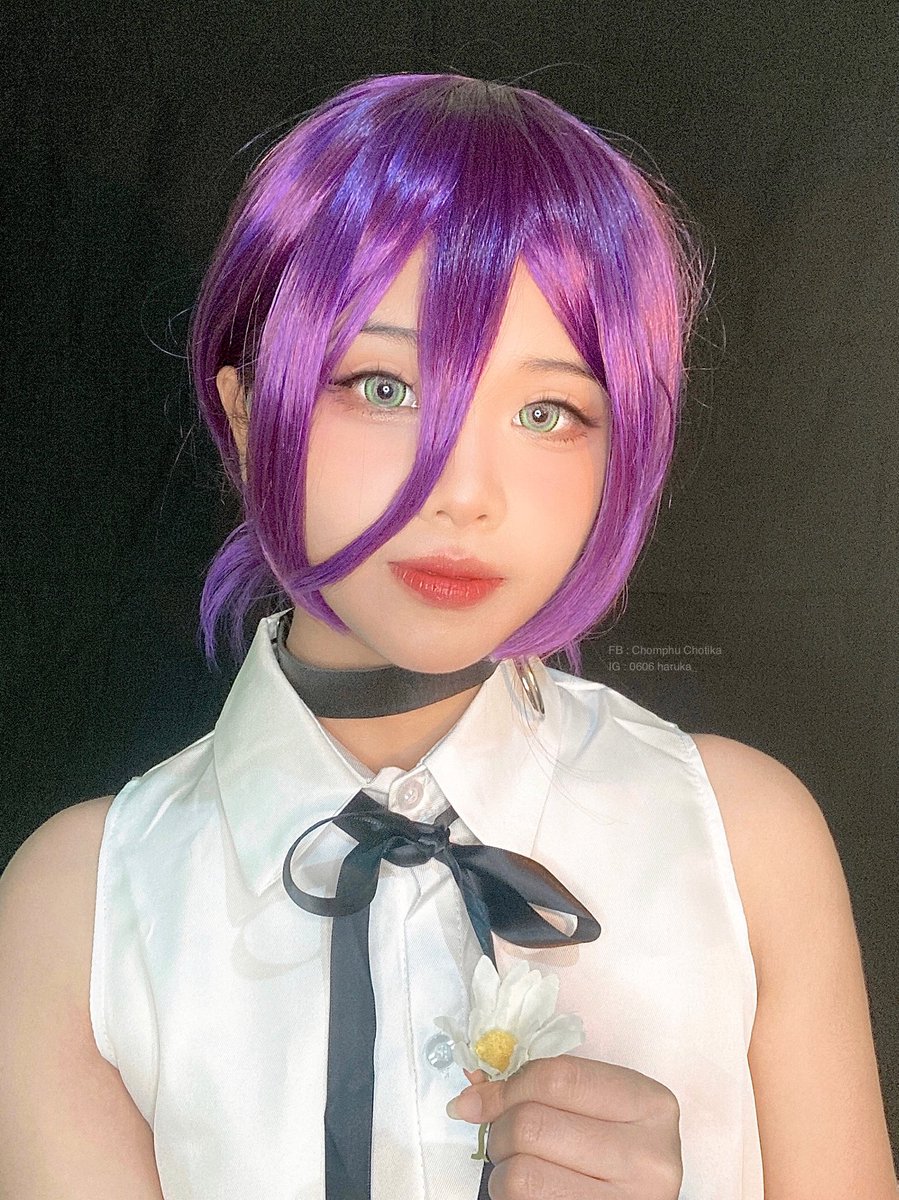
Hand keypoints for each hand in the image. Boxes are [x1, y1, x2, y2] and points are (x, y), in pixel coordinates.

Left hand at [450, 1056, 681, 1198]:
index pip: (557, 1079)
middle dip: (502, 1129)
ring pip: (522, 1174)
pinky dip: (510, 1196)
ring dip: (504, 1171)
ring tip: (522, 1168)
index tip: (480, 1098)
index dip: (508, 1087)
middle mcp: (649, 1155)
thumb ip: (545, 1089)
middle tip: (505, 1137)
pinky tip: (532, 1194)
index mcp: (650, 1104)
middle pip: (532, 1125)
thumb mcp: (597, 1108)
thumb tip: (472, 1097)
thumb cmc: (615, 1150)